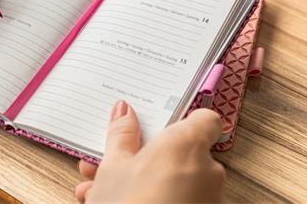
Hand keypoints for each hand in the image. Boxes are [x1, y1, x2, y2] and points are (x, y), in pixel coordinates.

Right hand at [76, 103, 224, 203]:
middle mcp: (206, 172)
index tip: (159, 121)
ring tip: (99, 188)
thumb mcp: (113, 167)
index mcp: (187, 146)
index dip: (183, 117)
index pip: (204, 119)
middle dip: (144, 155)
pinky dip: (153, 198)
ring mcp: (208, 199)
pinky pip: (179, 200)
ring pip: (174, 180)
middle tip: (112, 159)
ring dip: (142, 180)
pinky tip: (113, 203)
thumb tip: (124, 112)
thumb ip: (122, 135)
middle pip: (181, 152)